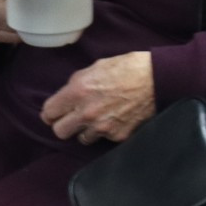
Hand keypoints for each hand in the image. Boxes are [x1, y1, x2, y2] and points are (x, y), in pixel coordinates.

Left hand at [41, 51, 155, 143]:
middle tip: (71, 118)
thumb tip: (67, 94)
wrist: (157, 78)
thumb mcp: (96, 66)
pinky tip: (114, 119)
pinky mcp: (118, 136)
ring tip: (95, 119)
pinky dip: (106, 132)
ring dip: (85, 130)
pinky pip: (104, 139)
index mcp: (78, 91)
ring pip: (81, 139)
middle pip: (59, 132)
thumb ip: (77, 82)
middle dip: (64, 124)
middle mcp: (87, 113)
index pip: (49, 113)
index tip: (55, 112)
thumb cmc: (127, 67)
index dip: (51, 112)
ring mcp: (103, 127)